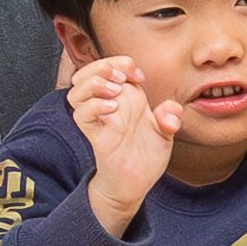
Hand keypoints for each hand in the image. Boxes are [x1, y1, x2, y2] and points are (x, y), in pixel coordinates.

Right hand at [61, 55, 174, 227]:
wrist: (136, 183)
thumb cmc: (146, 155)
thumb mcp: (165, 132)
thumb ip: (170, 117)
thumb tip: (169, 109)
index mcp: (124, 97)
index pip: (109, 67)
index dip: (120, 62)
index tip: (139, 76)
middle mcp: (108, 105)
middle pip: (86, 73)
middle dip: (102, 66)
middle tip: (121, 77)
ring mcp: (99, 120)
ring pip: (76, 91)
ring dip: (93, 83)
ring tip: (114, 91)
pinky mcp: (96, 136)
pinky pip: (81, 115)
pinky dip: (94, 106)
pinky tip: (113, 108)